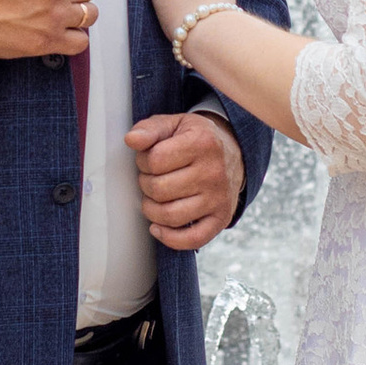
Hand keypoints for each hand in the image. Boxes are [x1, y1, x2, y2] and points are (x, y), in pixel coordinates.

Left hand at [128, 107, 244, 251]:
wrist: (234, 153)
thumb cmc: (196, 139)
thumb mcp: (175, 125)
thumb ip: (150, 129)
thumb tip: (131, 140)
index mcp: (202, 143)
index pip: (155, 160)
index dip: (143, 161)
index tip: (149, 160)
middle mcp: (214, 172)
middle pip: (159, 189)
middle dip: (146, 184)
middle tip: (152, 178)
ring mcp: (219, 198)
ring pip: (170, 215)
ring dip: (151, 210)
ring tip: (154, 198)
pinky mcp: (221, 218)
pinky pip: (192, 239)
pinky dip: (170, 238)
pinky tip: (158, 227)